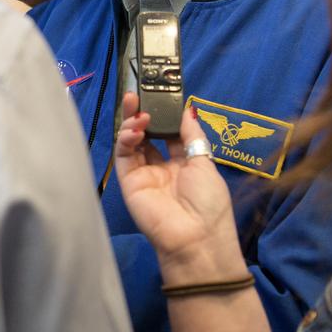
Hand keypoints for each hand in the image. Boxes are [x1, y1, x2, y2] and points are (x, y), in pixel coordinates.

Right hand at [115, 93, 246, 282]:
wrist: (195, 238)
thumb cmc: (208, 203)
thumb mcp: (205, 163)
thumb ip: (192, 135)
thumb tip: (188, 110)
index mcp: (183, 164)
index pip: (168, 133)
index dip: (162, 114)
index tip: (159, 96)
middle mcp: (161, 167)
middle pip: (146, 134)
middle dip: (141, 113)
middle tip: (137, 94)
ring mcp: (143, 174)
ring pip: (131, 141)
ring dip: (132, 122)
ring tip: (137, 110)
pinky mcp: (128, 181)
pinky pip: (123, 155)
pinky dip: (126, 138)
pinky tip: (135, 129)